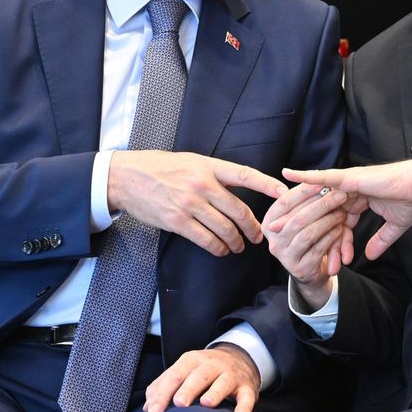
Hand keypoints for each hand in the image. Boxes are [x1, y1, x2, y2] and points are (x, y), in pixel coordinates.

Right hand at [109, 151, 285, 256]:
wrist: (127, 177)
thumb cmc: (160, 168)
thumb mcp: (191, 162)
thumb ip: (214, 174)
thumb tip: (236, 189)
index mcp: (208, 166)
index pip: (245, 174)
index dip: (267, 184)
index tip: (284, 193)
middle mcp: (202, 184)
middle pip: (239, 211)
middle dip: (253, 227)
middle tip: (258, 236)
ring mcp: (190, 204)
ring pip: (225, 229)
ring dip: (236, 241)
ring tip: (239, 246)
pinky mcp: (177, 221)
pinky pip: (206, 240)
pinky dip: (218, 248)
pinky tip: (221, 250)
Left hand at [143, 345, 260, 411]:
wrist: (239, 357)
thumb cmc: (203, 371)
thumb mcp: (184, 371)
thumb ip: (164, 386)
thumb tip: (147, 406)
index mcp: (191, 361)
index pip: (174, 376)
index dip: (163, 394)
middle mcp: (211, 365)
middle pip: (198, 376)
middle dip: (188, 389)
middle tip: (178, 403)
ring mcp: (230, 374)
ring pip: (223, 382)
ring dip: (215, 393)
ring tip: (206, 404)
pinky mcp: (247, 386)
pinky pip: (247, 396)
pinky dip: (244, 405)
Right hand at [263, 183, 359, 309]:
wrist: (311, 269)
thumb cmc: (307, 235)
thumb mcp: (300, 216)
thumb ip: (303, 201)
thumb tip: (316, 177)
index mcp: (270, 222)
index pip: (284, 203)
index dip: (303, 191)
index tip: (323, 181)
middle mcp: (273, 240)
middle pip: (298, 218)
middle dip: (322, 205)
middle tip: (341, 195)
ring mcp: (285, 256)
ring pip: (308, 234)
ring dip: (328, 221)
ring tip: (342, 213)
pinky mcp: (300, 269)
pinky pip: (318, 249)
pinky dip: (332, 237)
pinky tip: (341, 229)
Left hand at [283, 160, 411, 259]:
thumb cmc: (411, 201)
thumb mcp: (393, 227)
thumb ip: (379, 240)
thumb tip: (368, 256)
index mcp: (358, 201)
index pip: (338, 225)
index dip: (332, 243)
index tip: (326, 263)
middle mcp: (349, 191)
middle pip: (322, 213)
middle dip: (303, 229)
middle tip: (283, 242)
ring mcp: (348, 183)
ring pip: (318, 200)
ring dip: (297, 212)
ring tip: (278, 225)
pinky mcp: (349, 178)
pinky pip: (323, 178)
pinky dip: (306, 176)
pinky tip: (289, 175)